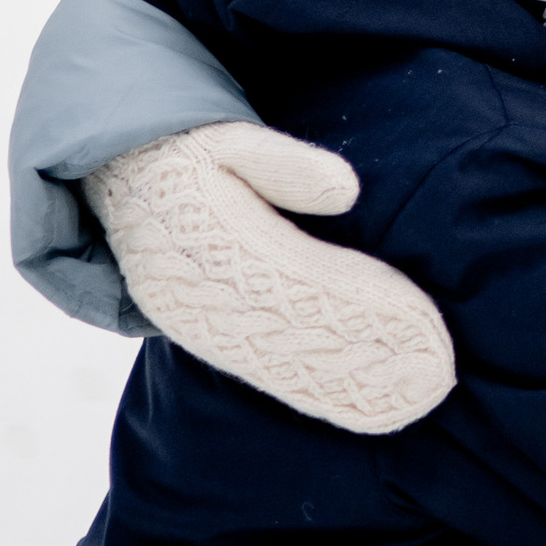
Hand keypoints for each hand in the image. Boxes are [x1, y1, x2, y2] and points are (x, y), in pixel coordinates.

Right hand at [82, 124, 454, 436]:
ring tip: (415, 400)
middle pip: (299, 335)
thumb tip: (348, 190)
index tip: (422, 319)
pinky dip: (316, 392)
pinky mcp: (199, 335)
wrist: (107, 176)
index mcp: (206, 240)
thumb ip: (284, 164)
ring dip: (352, 388)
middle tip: (437, 375)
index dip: (366, 302)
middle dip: (372, 358)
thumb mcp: (223, 136)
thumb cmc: (178, 149)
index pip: (304, 278)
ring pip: (283, 366)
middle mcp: (196, 297)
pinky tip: (359, 409)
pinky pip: (263, 371)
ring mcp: (195, 323)